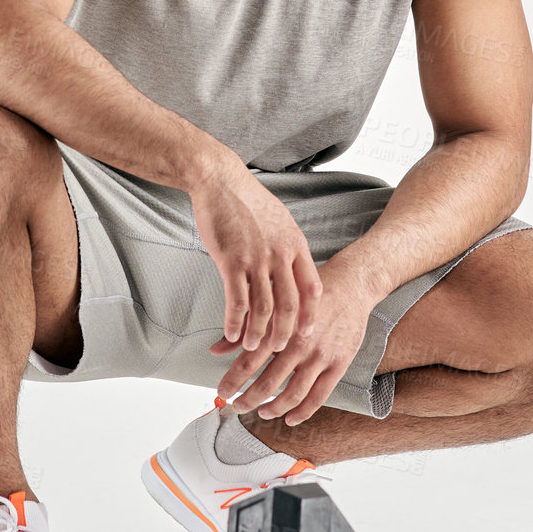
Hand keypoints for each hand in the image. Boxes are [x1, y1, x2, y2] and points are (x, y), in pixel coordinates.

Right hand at [189, 156, 323, 352]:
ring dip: (258, 333)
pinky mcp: (231, 260)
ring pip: (263, 308)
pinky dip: (234, 322)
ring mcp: (256, 258)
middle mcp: (280, 254)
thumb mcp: (280, 221)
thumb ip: (288, 247)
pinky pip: (237, 300)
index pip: (312, 288)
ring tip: (252, 347)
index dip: (311, 315)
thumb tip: (291, 270)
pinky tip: (230, 334)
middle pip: (290, 305)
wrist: (221, 181)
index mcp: (295, 245)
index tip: (308, 333)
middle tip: (280, 350)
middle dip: (286, 333)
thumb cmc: (248, 201)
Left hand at [210, 256, 378, 427]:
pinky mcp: (339, 364)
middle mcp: (299, 344)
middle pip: (268, 382)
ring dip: (273, 408)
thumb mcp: (276, 302)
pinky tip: (290, 418)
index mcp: (280, 328)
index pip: (249, 361)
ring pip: (292, 394)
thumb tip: (214, 349)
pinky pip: (319, 396)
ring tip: (262, 412)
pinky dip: (302, 412)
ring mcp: (320, 356)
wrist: (350, 285)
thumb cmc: (307, 293)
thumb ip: (246, 328)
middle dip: (248, 399)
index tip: (222, 392)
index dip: (233, 381)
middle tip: (236, 406)